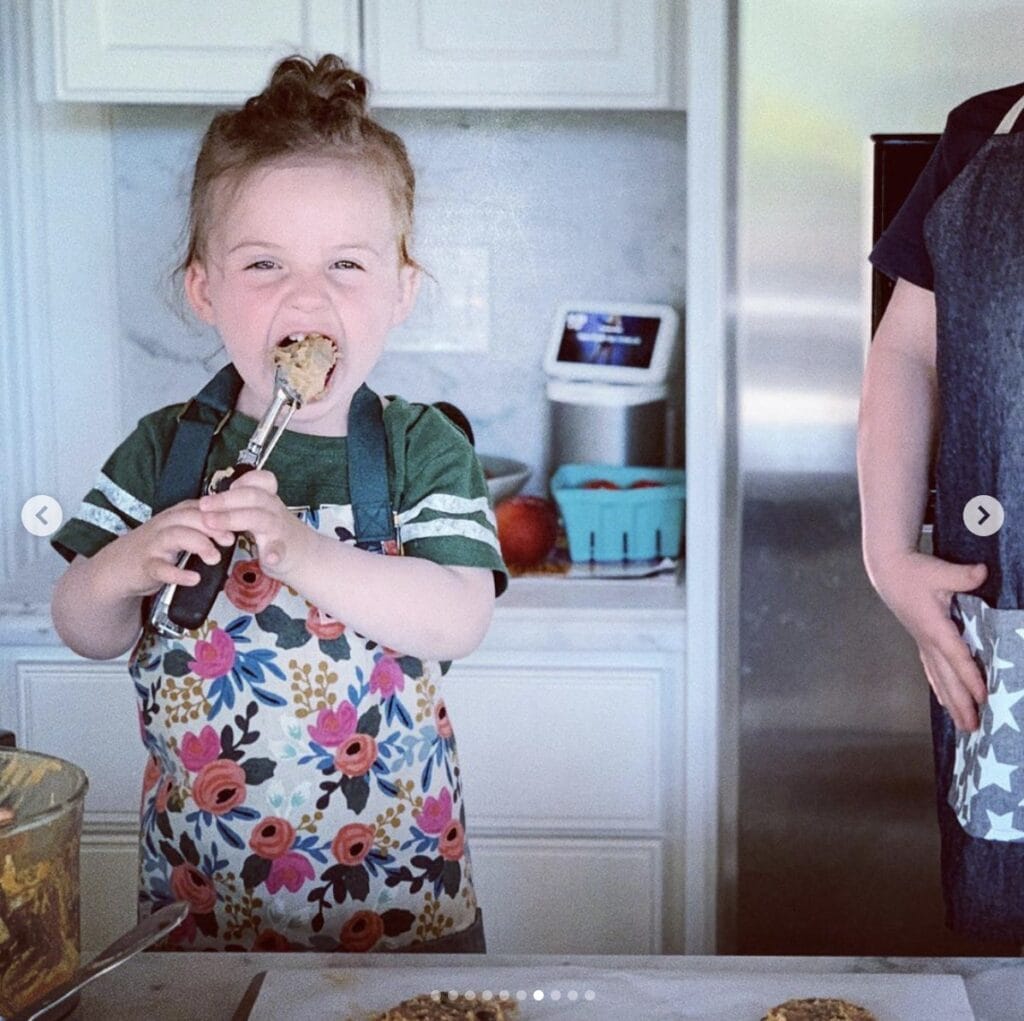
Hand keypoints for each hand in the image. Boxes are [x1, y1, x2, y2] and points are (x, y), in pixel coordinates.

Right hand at [113, 500, 235, 596]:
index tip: (239, 521)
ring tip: (214, 558)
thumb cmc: (155, 548)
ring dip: (198, 544)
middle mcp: (164, 526)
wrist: (117, 567)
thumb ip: (203, 528)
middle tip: (230, 540)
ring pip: (175, 536)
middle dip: (212, 526)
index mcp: (175, 516)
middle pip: (189, 517)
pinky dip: (177, 573)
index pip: (199, 506)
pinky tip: (193, 578)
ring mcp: (153, 545)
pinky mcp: (145, 566)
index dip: (219, 512)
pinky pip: (160, 568)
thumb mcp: (179, 532)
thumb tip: (236, 529)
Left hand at [197, 469, 308, 577]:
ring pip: (260, 519)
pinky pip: (280, 550)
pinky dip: (274, 553)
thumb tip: (211, 502)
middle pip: (253, 496)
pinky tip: (269, 558)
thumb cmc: (276, 533)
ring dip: (234, 519)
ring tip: (212, 523)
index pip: (261, 480)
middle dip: (225, 499)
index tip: (228, 487)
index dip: (244, 480)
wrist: (307, 556)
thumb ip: (242, 505)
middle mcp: (274, 511)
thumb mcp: (262, 513)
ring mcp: (280, 530)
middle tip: (202, 505)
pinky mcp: (284, 552)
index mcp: (267, 500)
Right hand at [871, 551, 987, 731]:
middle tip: (973, 728)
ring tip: (962, 724)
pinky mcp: (921, 640)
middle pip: (946, 677)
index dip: (970, 677)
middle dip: (960, 703)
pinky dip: (940, 687)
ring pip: (938, 678)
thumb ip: (962, 576)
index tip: (982, 698)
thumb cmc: (913, 570)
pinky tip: (944, 700)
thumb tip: (982, 573)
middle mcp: (927, 640)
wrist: (888, 569)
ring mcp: (922, 642)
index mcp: (934, 627)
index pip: (956, 656)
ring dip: (951, 702)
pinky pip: (932, 670)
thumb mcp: (939, 570)